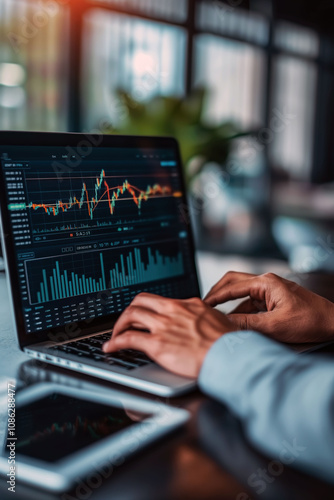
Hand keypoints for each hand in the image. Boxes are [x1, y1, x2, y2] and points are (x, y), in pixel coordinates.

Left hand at [103, 293, 235, 377]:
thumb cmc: (228, 343)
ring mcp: (163, 326)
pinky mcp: (157, 344)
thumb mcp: (216, 320)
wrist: (230, 355)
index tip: (143, 315)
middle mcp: (172, 310)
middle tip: (125, 323)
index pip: (159, 300)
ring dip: (119, 325)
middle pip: (140, 301)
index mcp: (187, 304)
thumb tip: (201, 320)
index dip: (147, 308)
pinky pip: (128, 338)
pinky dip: (115, 342)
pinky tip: (110, 348)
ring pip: (130, 315)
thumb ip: (202, 317)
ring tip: (116, 335)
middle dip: (129, 311)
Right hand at [204, 271, 333, 342]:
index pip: (232, 286)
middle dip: (218, 293)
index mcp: (266, 282)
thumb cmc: (310, 321)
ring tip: (217, 318)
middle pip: (233, 282)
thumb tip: (224, 325)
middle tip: (204, 305)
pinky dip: (241, 312)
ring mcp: (270, 291)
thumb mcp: (274, 326)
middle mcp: (266, 283)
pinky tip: (235, 324)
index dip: (214, 296)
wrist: (332, 324)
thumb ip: (246, 325)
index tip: (201, 304)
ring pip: (242, 295)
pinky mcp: (274, 300)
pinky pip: (251, 304)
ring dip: (230, 306)